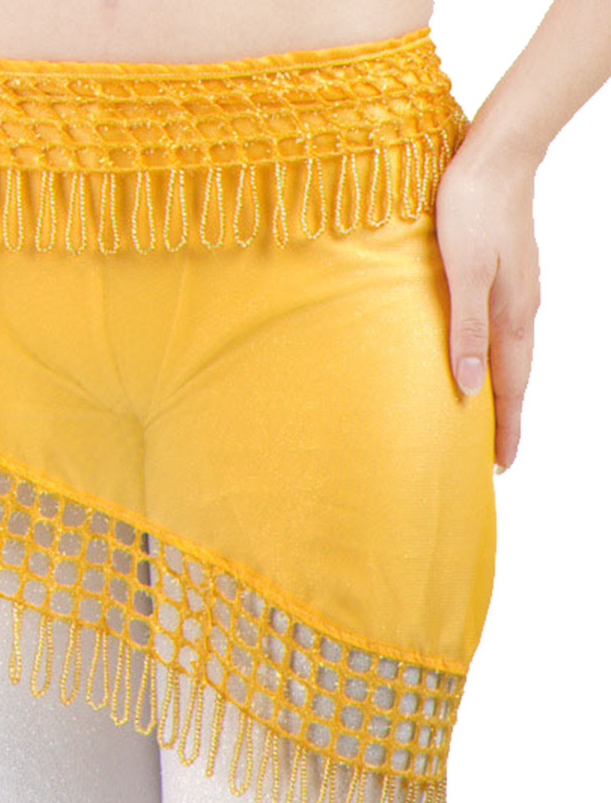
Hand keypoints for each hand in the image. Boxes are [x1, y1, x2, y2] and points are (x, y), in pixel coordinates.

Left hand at [435, 137, 541, 471]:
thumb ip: (465, 329)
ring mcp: (518, 290)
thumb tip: (470, 386)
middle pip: (516, 375)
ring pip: (513, 354)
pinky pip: (507, 332)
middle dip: (507, 418)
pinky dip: (500, 358)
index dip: (505, 427)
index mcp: (511, 314)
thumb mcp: (463, 272)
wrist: (497, 155)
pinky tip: (486, 357)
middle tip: (497, 454)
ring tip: (491, 416)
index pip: (510, 386)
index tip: (501, 465)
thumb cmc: (472, 210)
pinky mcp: (509, 274)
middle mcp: (520, 308)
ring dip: (505, 389)